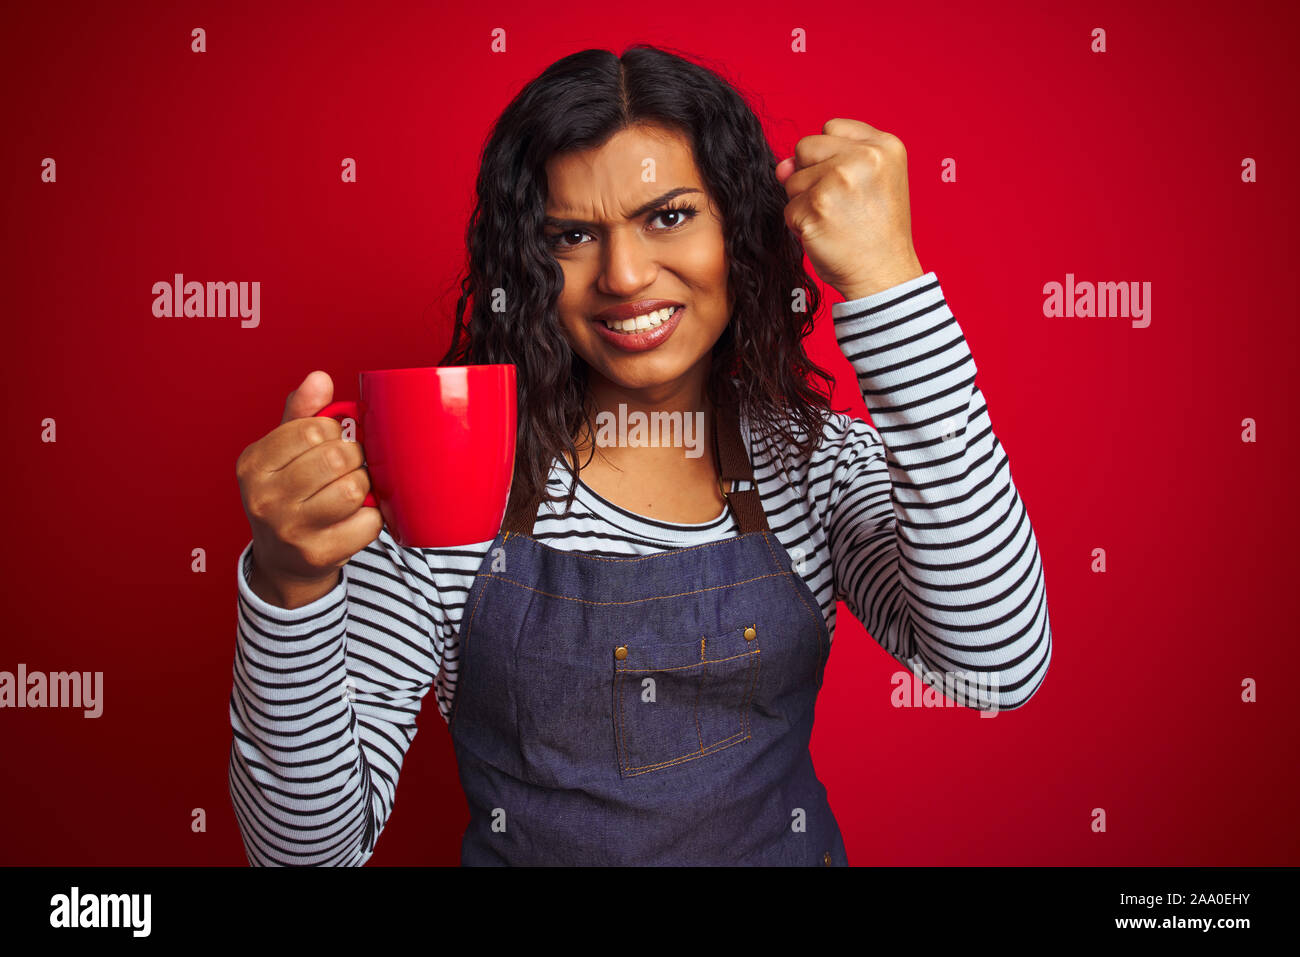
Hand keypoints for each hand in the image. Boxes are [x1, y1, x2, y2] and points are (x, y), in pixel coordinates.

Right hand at [235, 370, 381, 606]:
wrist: (283, 560)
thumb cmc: (289, 493)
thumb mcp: (283, 451)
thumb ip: (302, 413)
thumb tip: (319, 377)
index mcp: (254, 464)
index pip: (312, 430)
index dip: (333, 432)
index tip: (330, 442)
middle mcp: (264, 498)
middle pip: (337, 458)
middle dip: (353, 457)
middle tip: (349, 466)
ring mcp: (290, 529)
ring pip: (354, 489)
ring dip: (364, 486)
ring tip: (353, 489)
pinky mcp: (318, 554)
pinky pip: (369, 522)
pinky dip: (372, 517)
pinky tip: (356, 516)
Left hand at [776, 117, 923, 301]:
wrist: (884, 275)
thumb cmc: (877, 231)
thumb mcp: (872, 182)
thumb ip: (830, 160)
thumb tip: (781, 166)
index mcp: (885, 146)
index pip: (831, 127)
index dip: (829, 156)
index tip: (848, 182)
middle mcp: (864, 157)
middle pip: (805, 147)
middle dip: (811, 176)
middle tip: (840, 204)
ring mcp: (839, 180)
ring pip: (792, 179)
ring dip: (804, 203)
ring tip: (835, 220)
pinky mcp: (816, 206)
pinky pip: (788, 209)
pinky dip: (800, 225)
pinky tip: (826, 235)